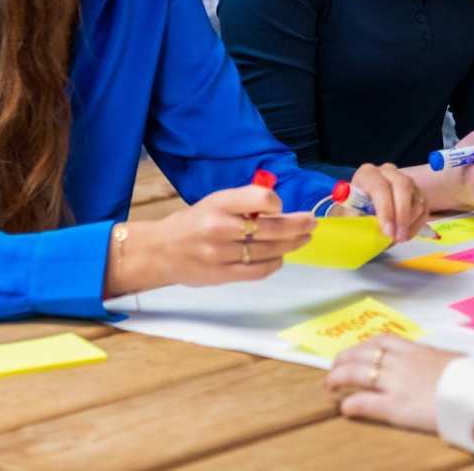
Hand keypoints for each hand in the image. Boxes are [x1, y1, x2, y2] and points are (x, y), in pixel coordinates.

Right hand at [105, 185, 314, 295]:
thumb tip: (281, 207)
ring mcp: (221, 254)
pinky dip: (275, 263)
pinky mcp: (221, 275)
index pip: (260, 198)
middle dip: (298, 225)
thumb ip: (246, 202)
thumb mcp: (217, 201)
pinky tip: (282, 257)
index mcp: (220, 203)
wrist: (162, 250)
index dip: (277, 202)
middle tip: (311, 222)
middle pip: (271, 228)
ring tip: (303, 239)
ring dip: (292, 244)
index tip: (281, 206)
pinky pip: (258, 271)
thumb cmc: (196, 221)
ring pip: (269, 250)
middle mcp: (220, 227)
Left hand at [326, 335, 459, 432]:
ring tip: (329, 384)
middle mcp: (403, 362)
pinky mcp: (397, 406)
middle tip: (334, 366)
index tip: (356, 349)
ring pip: (360, 373)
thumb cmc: (470, 377)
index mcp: (417, 350)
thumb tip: (442, 363)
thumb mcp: (453, 360)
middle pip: (364, 354)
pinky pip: (367, 402)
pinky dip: (353, 403)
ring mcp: (398, 383)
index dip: (364, 344)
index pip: (383, 340)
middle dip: (345, 359)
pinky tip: (345, 407)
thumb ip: (439, 361)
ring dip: (340, 378)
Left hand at [350, 163, 428, 242]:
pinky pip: (424, 209)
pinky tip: (405, 235)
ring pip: (416, 198)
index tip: (387, 232)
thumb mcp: (349, 217)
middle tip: (398, 238)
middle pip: (403, 186)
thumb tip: (367, 230)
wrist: (362, 212)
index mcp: (368, 174)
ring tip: (398, 239)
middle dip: (402, 215)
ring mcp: (405, 180)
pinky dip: (416, 225)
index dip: (385, 210)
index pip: (380, 187)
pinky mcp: (417, 193)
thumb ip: (358, 221)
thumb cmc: (354, 213)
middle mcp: (388, 172)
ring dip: (409, 222)